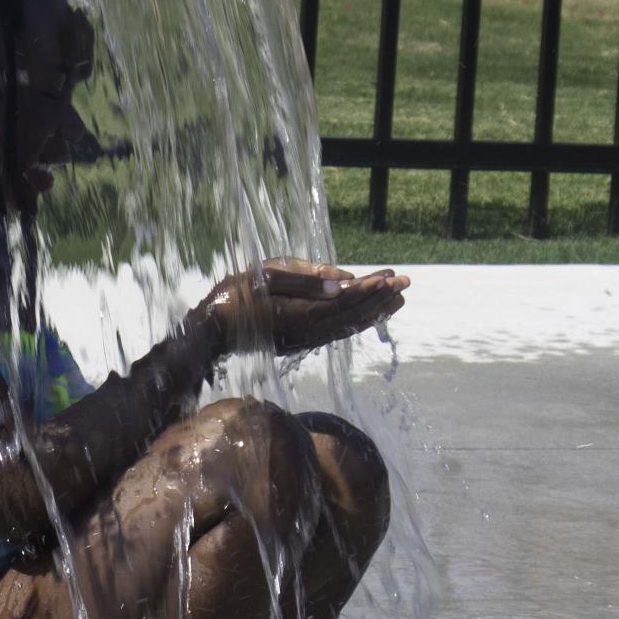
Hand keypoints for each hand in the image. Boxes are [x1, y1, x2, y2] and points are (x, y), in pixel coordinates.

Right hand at [197, 259, 408, 358]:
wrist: (212, 331)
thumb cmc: (234, 296)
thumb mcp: (264, 277)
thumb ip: (304, 278)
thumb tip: (343, 280)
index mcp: (298, 312)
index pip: (343, 300)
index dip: (369, 289)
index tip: (390, 276)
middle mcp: (307, 331)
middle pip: (352, 315)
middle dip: (380, 297)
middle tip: (405, 282)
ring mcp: (305, 339)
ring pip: (348, 326)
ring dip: (374, 310)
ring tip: (397, 298)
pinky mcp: (302, 341)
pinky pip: (338, 332)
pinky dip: (358, 322)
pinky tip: (369, 314)